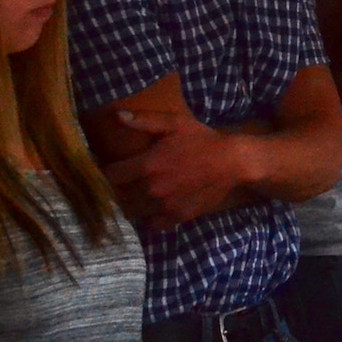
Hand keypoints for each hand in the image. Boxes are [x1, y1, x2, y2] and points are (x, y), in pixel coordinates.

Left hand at [103, 109, 247, 231]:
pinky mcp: (178, 217)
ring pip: (134, 212)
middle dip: (118, 190)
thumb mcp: (175, 123)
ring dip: (132, 205)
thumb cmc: (202, 140)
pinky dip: (150, 219)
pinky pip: (154, 225)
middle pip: (119, 197)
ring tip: (136, 197)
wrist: (233, 162)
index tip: (112, 169)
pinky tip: (154, 209)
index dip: (108, 172)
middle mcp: (152, 188)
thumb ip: (145, 121)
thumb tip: (118, 115)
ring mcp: (165, 205)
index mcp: (147, 165)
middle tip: (124, 183)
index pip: (111, 176)